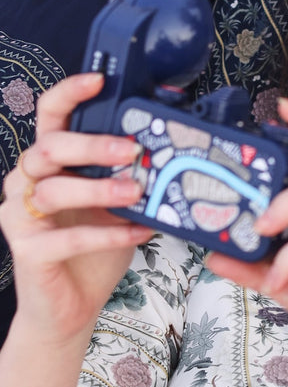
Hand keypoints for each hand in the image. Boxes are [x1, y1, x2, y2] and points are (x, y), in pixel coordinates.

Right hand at [0, 75, 152, 342]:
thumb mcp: (115, 204)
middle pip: (47, 148)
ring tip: (137, 192)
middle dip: (90, 144)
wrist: (70, 307)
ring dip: (98, 189)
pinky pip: (66, 238)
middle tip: (130, 150)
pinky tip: (138, 232)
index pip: (49, 115)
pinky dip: (106, 234)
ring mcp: (20, 218)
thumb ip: (127, 175)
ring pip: (51, 191)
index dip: (69, 93)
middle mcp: (25, 184)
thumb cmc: (94, 249)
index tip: (100, 80)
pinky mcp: (28, 252)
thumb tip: (167, 147)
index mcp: (47, 163)